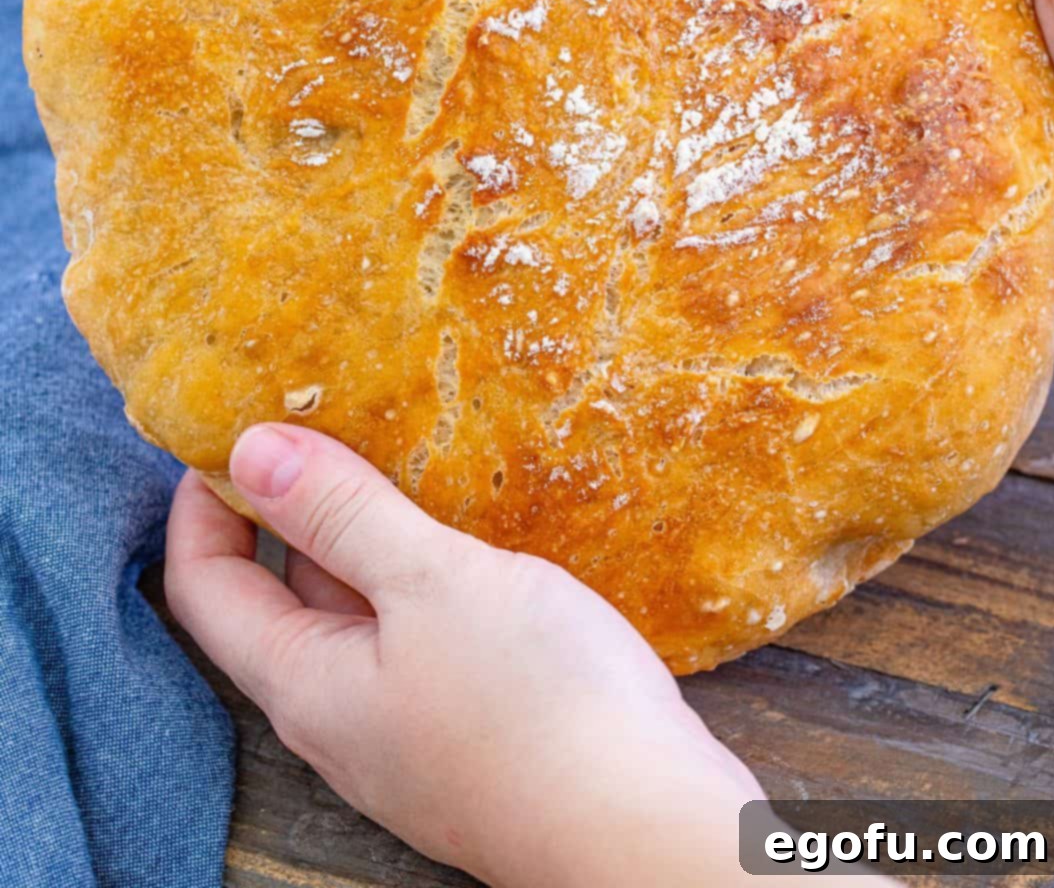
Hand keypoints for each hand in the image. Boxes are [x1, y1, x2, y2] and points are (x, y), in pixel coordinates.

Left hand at [165, 424, 763, 887]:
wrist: (652, 834)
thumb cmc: (535, 706)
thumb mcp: (431, 583)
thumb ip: (340, 514)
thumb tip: (244, 451)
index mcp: (306, 682)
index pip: (207, 587)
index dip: (202, 504)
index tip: (231, 426)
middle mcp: (342, 714)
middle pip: (281, 598)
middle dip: (289, 508)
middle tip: (322, 418)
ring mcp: (408, 728)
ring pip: (360, 613)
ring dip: (362, 535)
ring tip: (399, 452)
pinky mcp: (470, 729)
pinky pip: (419, 634)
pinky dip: (420, 571)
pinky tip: (467, 530)